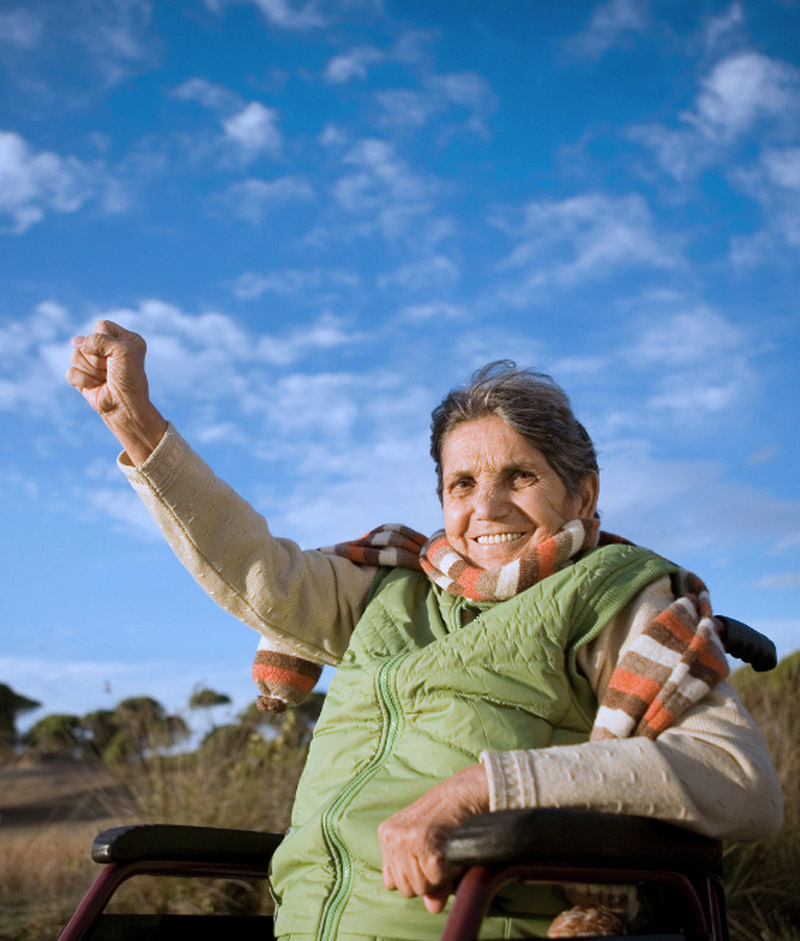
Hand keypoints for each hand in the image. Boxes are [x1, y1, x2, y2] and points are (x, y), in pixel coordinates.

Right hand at [67, 320, 166, 464]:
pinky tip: (96, 386)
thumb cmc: (129, 379)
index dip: (103, 339)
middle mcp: (109, 349)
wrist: (124, 407)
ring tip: (105, 378)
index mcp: (125, 339)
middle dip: (97, 358)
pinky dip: (83, 381)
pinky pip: (70, 371)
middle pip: (85, 340)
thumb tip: (77, 343)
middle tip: (111, 370)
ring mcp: (94, 363)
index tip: (116, 355)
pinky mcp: (82, 376)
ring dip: (91, 370)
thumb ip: (100, 339)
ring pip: (75, 355)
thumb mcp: (122, 351)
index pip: (101, 326)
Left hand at [377, 764, 488, 913]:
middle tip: (441, 856)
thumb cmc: (449, 820)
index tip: (430, 863)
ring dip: (439, 877)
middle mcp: (392, 836)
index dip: (415, 879)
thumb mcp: (431, 846)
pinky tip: (452, 850)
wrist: (466, 791)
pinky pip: (437, 879)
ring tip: (446, 851)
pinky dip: (450, 871)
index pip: (391, 882)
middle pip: (405, 889)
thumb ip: (427, 879)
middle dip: (427, 881)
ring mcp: (405, 838)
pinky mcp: (423, 841)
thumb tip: (432, 908)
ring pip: (420, 887)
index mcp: (387, 834)